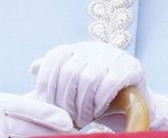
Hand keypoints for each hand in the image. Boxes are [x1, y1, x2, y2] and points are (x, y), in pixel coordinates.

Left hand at [30, 41, 167, 129]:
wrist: (134, 106)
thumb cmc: (97, 99)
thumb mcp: (74, 89)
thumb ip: (55, 79)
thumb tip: (33, 67)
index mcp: (79, 49)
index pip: (55, 57)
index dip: (47, 83)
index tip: (49, 106)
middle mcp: (96, 47)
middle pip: (69, 71)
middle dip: (65, 101)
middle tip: (68, 120)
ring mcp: (115, 55)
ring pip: (88, 78)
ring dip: (82, 105)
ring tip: (83, 120)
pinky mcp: (132, 67)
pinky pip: (109, 82)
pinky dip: (99, 101)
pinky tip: (98, 111)